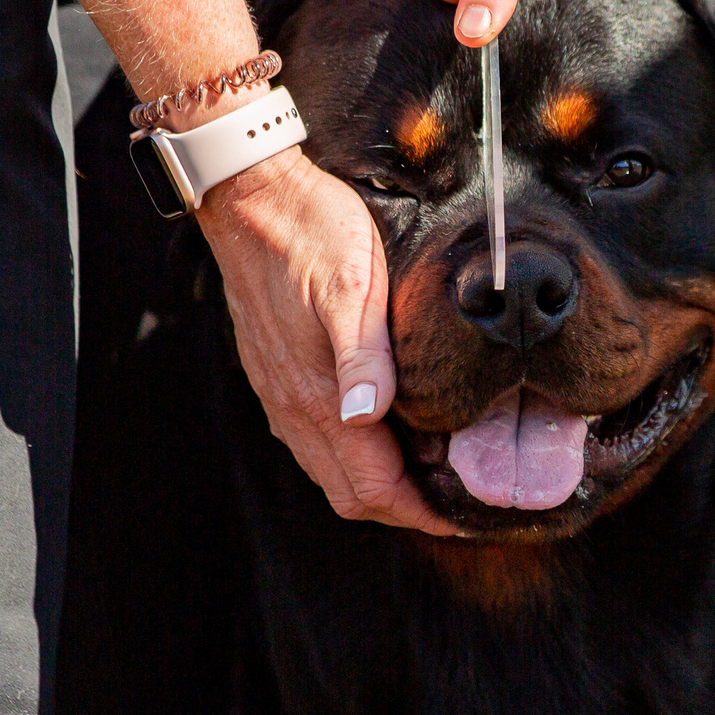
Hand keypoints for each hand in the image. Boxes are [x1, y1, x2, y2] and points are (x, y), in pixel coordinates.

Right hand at [197, 149, 456, 534]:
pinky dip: (353, 457)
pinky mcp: (274, 376)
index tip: (463, 516)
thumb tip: (366, 416)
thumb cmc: (312, 232)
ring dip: (379, 485)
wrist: (250, 198)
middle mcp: (294, 407)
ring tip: (430, 470)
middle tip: (456, 498)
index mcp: (317, 395)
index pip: (374, 488)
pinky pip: (313, 442)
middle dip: (405, 509)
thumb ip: (362, 356)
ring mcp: (279, 395)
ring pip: (330, 473)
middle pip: (352, 495)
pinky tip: (385, 430)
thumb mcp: (352, 285)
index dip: (421, 512)